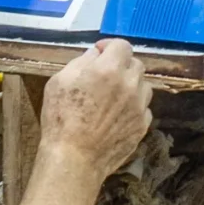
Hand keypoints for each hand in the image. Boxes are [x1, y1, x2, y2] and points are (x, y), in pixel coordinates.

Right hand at [39, 39, 152, 176]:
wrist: (75, 158)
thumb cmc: (61, 118)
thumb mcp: (59, 81)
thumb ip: (81, 63)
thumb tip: (95, 55)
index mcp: (109, 69)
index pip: (122, 45)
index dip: (110, 47)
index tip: (100, 53)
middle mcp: (130, 85)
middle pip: (136, 64)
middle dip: (122, 65)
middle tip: (106, 76)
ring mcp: (139, 107)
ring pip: (144, 86)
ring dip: (131, 86)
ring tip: (114, 97)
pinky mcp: (142, 126)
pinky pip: (144, 109)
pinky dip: (134, 108)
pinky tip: (118, 116)